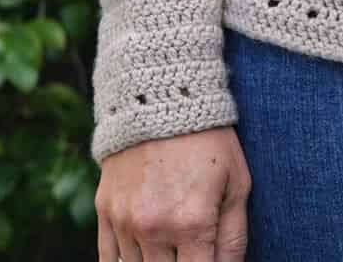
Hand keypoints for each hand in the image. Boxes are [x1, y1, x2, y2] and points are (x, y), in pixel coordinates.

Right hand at [95, 125, 250, 261]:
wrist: (161, 97)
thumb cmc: (209, 140)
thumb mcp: (237, 182)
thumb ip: (235, 236)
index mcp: (192, 224)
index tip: (208, 258)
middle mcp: (153, 229)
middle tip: (191, 250)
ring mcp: (125, 223)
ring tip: (172, 248)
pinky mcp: (105, 212)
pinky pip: (108, 261)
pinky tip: (144, 256)